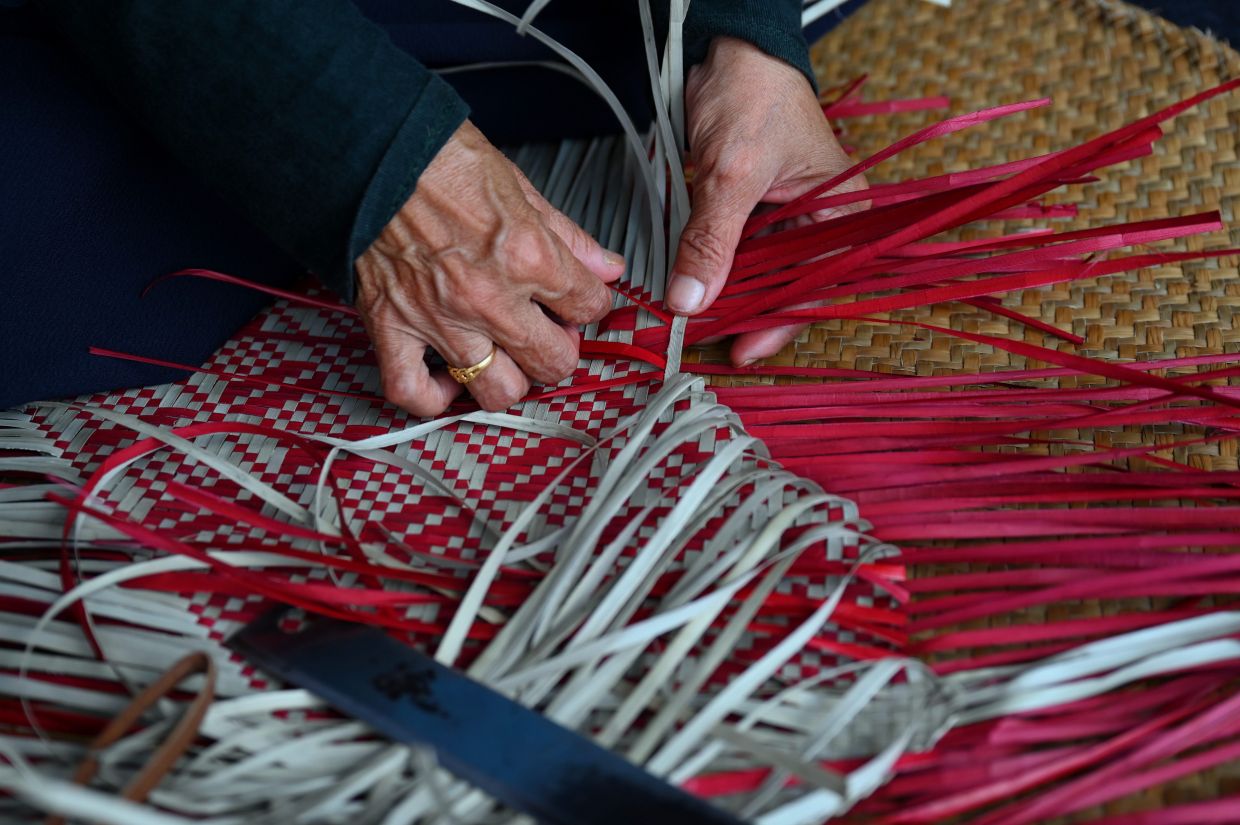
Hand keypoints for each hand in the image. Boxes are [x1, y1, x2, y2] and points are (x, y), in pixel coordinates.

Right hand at [355, 120, 624, 416]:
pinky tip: (448, 378)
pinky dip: (433, 396)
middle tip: (548, 330)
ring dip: (510, 378)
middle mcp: (488, 296)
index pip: (589, 306)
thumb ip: (567, 236)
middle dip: (561, 349)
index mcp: (526, 255)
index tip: (579, 299)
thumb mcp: (519, 187)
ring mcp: (439, 320)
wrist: (366, 150)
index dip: (591, 304)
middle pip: (554, 362)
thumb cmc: (436, 158)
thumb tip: (605, 265)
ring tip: (505, 356)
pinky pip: (413, 391)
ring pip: (497, 390)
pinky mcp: (392, 328)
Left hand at [668, 37, 865, 365]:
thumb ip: (712, 240)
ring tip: (696, 323)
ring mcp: (785, 219)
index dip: (782, 324)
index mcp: (844, 214)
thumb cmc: (754, 95)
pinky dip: (716, 273)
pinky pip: (739, 255)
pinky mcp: (754, 214)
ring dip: (730, 298)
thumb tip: (692, 301)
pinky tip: (694, 292)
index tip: (741, 349)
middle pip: (789, 289)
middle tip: (709, 341)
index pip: (819, 287)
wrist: (729, 52)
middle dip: (750, 316)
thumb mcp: (732, 173)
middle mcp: (820, 222)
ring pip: (761, 276)